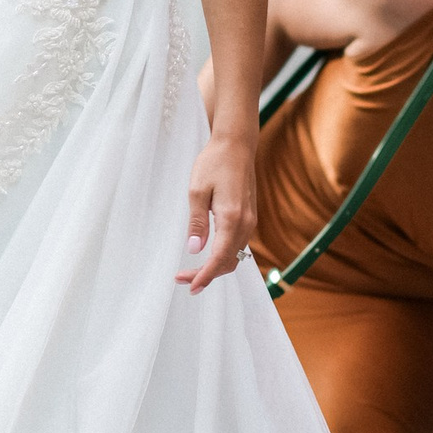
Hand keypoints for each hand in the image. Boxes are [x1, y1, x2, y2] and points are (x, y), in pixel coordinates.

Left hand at [179, 127, 257, 294]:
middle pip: (228, 262)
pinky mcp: (249, 218)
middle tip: (181, 279)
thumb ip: (197, 222)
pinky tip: (207, 256)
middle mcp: (246, 223)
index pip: (220, 257)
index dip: (205, 275)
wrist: (237, 145)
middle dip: (206, 275)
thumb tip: (194, 249)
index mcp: (232, 218)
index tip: (191, 286)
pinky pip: (237, 246)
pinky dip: (223, 256)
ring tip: (190, 271)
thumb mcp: (197, 191)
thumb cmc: (214, 163)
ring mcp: (250, 221)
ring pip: (234, 256)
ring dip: (214, 267)